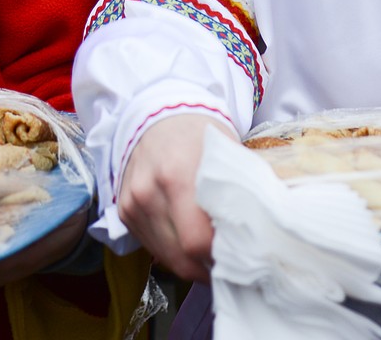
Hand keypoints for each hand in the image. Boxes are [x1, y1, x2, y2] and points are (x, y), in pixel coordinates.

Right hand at [118, 113, 236, 281]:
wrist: (160, 114)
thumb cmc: (199, 133)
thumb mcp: (225, 154)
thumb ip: (237, 193)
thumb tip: (255, 235)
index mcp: (177, 175)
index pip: (197, 241)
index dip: (219, 257)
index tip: (236, 259)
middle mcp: (148, 191)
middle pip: (180, 255)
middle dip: (206, 266)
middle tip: (227, 263)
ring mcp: (133, 202)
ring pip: (165, 256)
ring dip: (189, 263)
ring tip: (209, 254)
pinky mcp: (125, 210)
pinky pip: (150, 246)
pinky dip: (171, 251)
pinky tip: (187, 241)